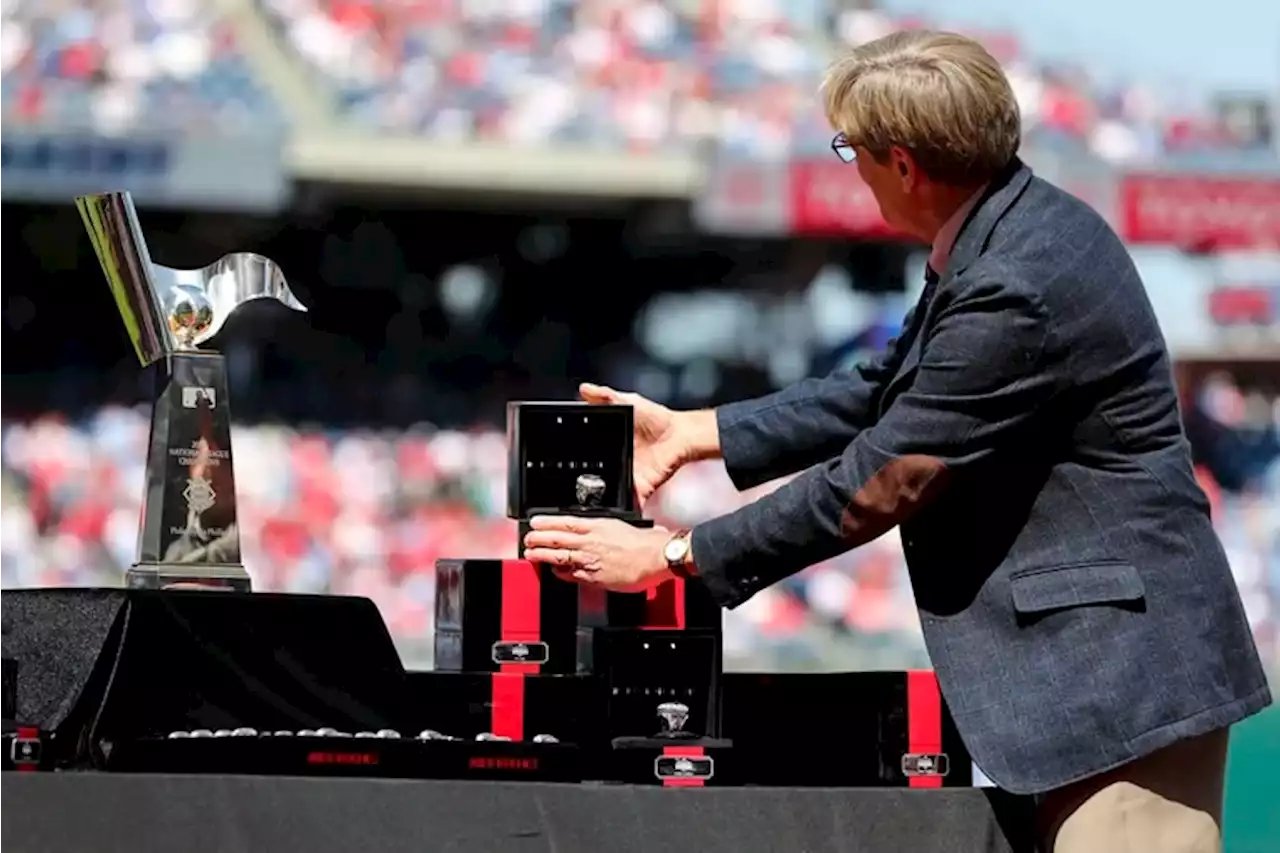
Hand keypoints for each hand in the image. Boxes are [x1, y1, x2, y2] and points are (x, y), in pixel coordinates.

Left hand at [523, 516, 673, 592]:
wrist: (658, 557)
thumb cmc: (648, 543)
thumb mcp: (625, 526)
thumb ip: (611, 530)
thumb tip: (609, 532)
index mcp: (599, 526)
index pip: (566, 522)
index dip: (548, 522)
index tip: (536, 522)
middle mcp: (592, 541)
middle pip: (557, 539)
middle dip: (539, 538)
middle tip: (527, 539)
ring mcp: (591, 559)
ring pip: (560, 555)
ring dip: (542, 554)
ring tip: (530, 554)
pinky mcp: (595, 577)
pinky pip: (572, 575)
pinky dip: (560, 572)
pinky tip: (553, 572)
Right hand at [580, 383, 685, 505]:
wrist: (681, 434)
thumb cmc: (657, 418)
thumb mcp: (628, 402)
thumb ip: (605, 396)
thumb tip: (584, 389)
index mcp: (609, 442)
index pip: (585, 450)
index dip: (574, 453)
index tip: (560, 455)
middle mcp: (616, 460)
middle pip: (593, 474)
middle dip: (583, 481)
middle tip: (570, 485)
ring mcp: (628, 475)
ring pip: (609, 491)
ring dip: (601, 498)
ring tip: (588, 501)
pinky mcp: (640, 486)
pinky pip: (631, 500)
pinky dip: (627, 507)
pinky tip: (618, 509)